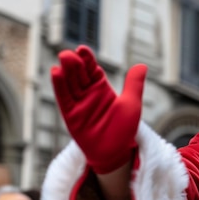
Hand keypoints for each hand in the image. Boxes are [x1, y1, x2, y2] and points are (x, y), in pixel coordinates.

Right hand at [51, 45, 146, 173]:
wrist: (115, 151)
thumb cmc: (124, 128)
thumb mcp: (131, 104)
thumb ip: (134, 84)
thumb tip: (142, 65)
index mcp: (101, 88)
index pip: (92, 69)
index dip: (87, 59)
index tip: (82, 49)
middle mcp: (87, 93)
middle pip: (79, 74)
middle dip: (75, 63)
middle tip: (70, 53)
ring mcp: (78, 103)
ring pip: (70, 84)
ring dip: (66, 72)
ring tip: (63, 58)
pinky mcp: (71, 115)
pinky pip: (64, 99)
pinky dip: (59, 86)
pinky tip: (56, 73)